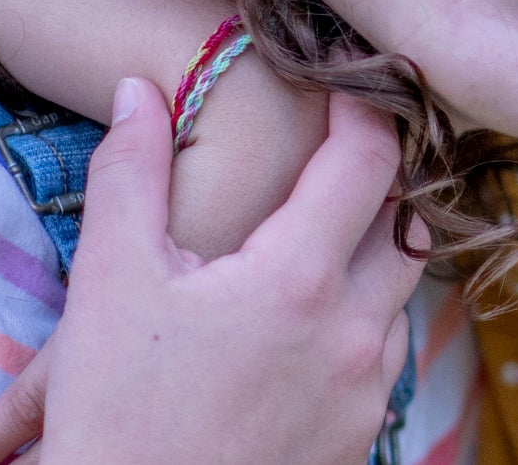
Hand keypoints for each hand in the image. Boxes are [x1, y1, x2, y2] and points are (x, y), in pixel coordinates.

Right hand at [0, 82, 424, 464]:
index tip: (351, 86)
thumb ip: (130, 175)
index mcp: (299, 281)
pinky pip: (384, 356)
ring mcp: (366, 389)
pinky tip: (310, 319)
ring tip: (322, 236)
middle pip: (407, 225)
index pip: (370, 162)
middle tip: (343, 156)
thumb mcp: (110, 284)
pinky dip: (360, 322)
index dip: (367, 111)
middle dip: (381, 184)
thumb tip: (140, 91)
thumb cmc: (114, 412)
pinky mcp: (361, 434)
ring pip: (400, 295)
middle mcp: (354, 332)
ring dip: (371, 258)